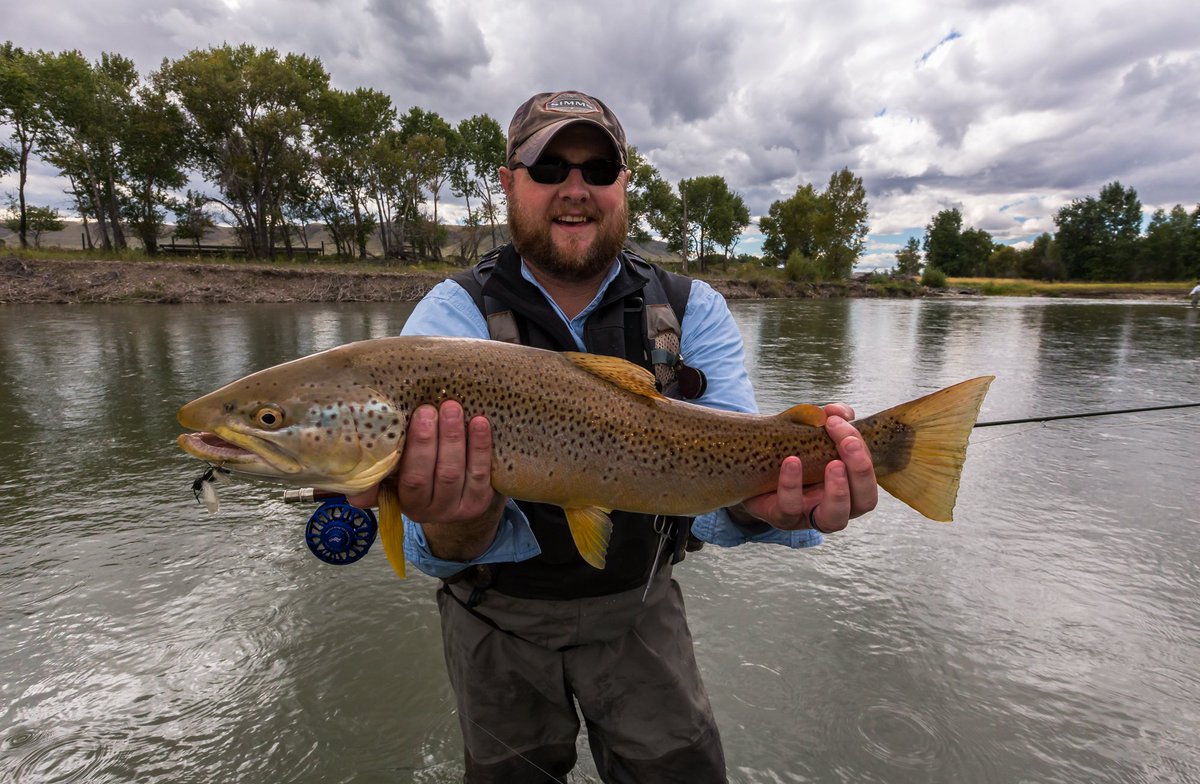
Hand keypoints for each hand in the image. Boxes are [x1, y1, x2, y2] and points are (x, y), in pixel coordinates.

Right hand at [345, 400, 506, 559]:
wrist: (456, 497)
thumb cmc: (417, 474)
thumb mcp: (392, 479)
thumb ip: (373, 477)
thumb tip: (348, 481)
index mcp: (406, 502)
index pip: (410, 479)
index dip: (415, 449)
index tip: (415, 416)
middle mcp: (432, 510)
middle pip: (434, 475)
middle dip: (432, 439)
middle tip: (431, 408)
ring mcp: (459, 506)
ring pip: (458, 472)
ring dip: (456, 438)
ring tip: (453, 408)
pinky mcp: (482, 500)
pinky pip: (483, 473)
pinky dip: (481, 447)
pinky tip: (479, 423)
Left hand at [739, 403, 877, 532]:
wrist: (750, 471)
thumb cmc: (790, 452)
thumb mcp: (811, 431)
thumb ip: (830, 418)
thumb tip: (840, 411)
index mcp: (848, 487)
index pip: (870, 479)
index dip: (864, 453)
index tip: (842, 423)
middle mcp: (835, 506)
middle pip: (864, 502)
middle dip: (860, 470)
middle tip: (847, 443)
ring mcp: (809, 516)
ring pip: (835, 519)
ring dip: (838, 491)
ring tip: (831, 463)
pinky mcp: (782, 518)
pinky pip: (790, 509)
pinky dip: (792, 486)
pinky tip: (791, 462)